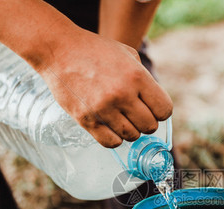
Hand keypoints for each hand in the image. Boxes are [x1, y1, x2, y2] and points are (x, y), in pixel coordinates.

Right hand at [37, 30, 172, 147]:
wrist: (59, 49)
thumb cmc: (95, 50)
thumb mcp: (127, 55)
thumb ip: (145, 79)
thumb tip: (155, 104)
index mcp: (137, 76)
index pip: (164, 110)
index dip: (160, 111)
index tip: (151, 108)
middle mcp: (122, 94)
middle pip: (149, 126)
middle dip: (145, 122)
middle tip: (134, 114)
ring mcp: (104, 109)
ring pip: (132, 136)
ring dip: (129, 130)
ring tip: (120, 118)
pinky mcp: (87, 120)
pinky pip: (111, 143)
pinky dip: (114, 138)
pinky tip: (109, 127)